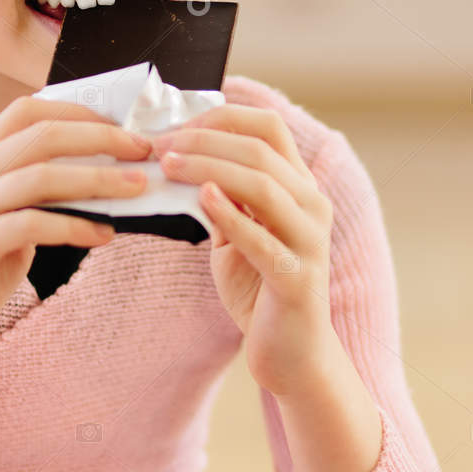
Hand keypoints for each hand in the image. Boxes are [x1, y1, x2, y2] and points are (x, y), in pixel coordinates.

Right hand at [0, 94, 154, 384]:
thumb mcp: (11, 220)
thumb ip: (42, 194)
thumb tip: (111, 173)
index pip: (26, 111)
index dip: (78, 111)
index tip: (124, 127)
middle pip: (40, 135)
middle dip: (100, 138)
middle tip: (144, 150)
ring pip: (41, 176)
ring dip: (98, 179)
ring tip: (138, 188)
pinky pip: (32, 225)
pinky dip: (76, 226)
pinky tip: (105, 235)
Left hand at [150, 105, 337, 397]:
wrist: (291, 353)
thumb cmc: (260, 288)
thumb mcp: (236, 233)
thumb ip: (220, 197)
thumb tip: (177, 158)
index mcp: (299, 187)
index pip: (268, 127)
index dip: (221, 118)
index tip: (176, 126)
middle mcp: (312, 206)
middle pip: (261, 150)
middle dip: (205, 141)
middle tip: (160, 146)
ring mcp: (310, 242)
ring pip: (264, 185)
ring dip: (210, 168)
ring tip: (170, 165)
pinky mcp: (297, 279)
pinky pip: (263, 240)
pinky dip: (231, 215)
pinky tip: (202, 198)